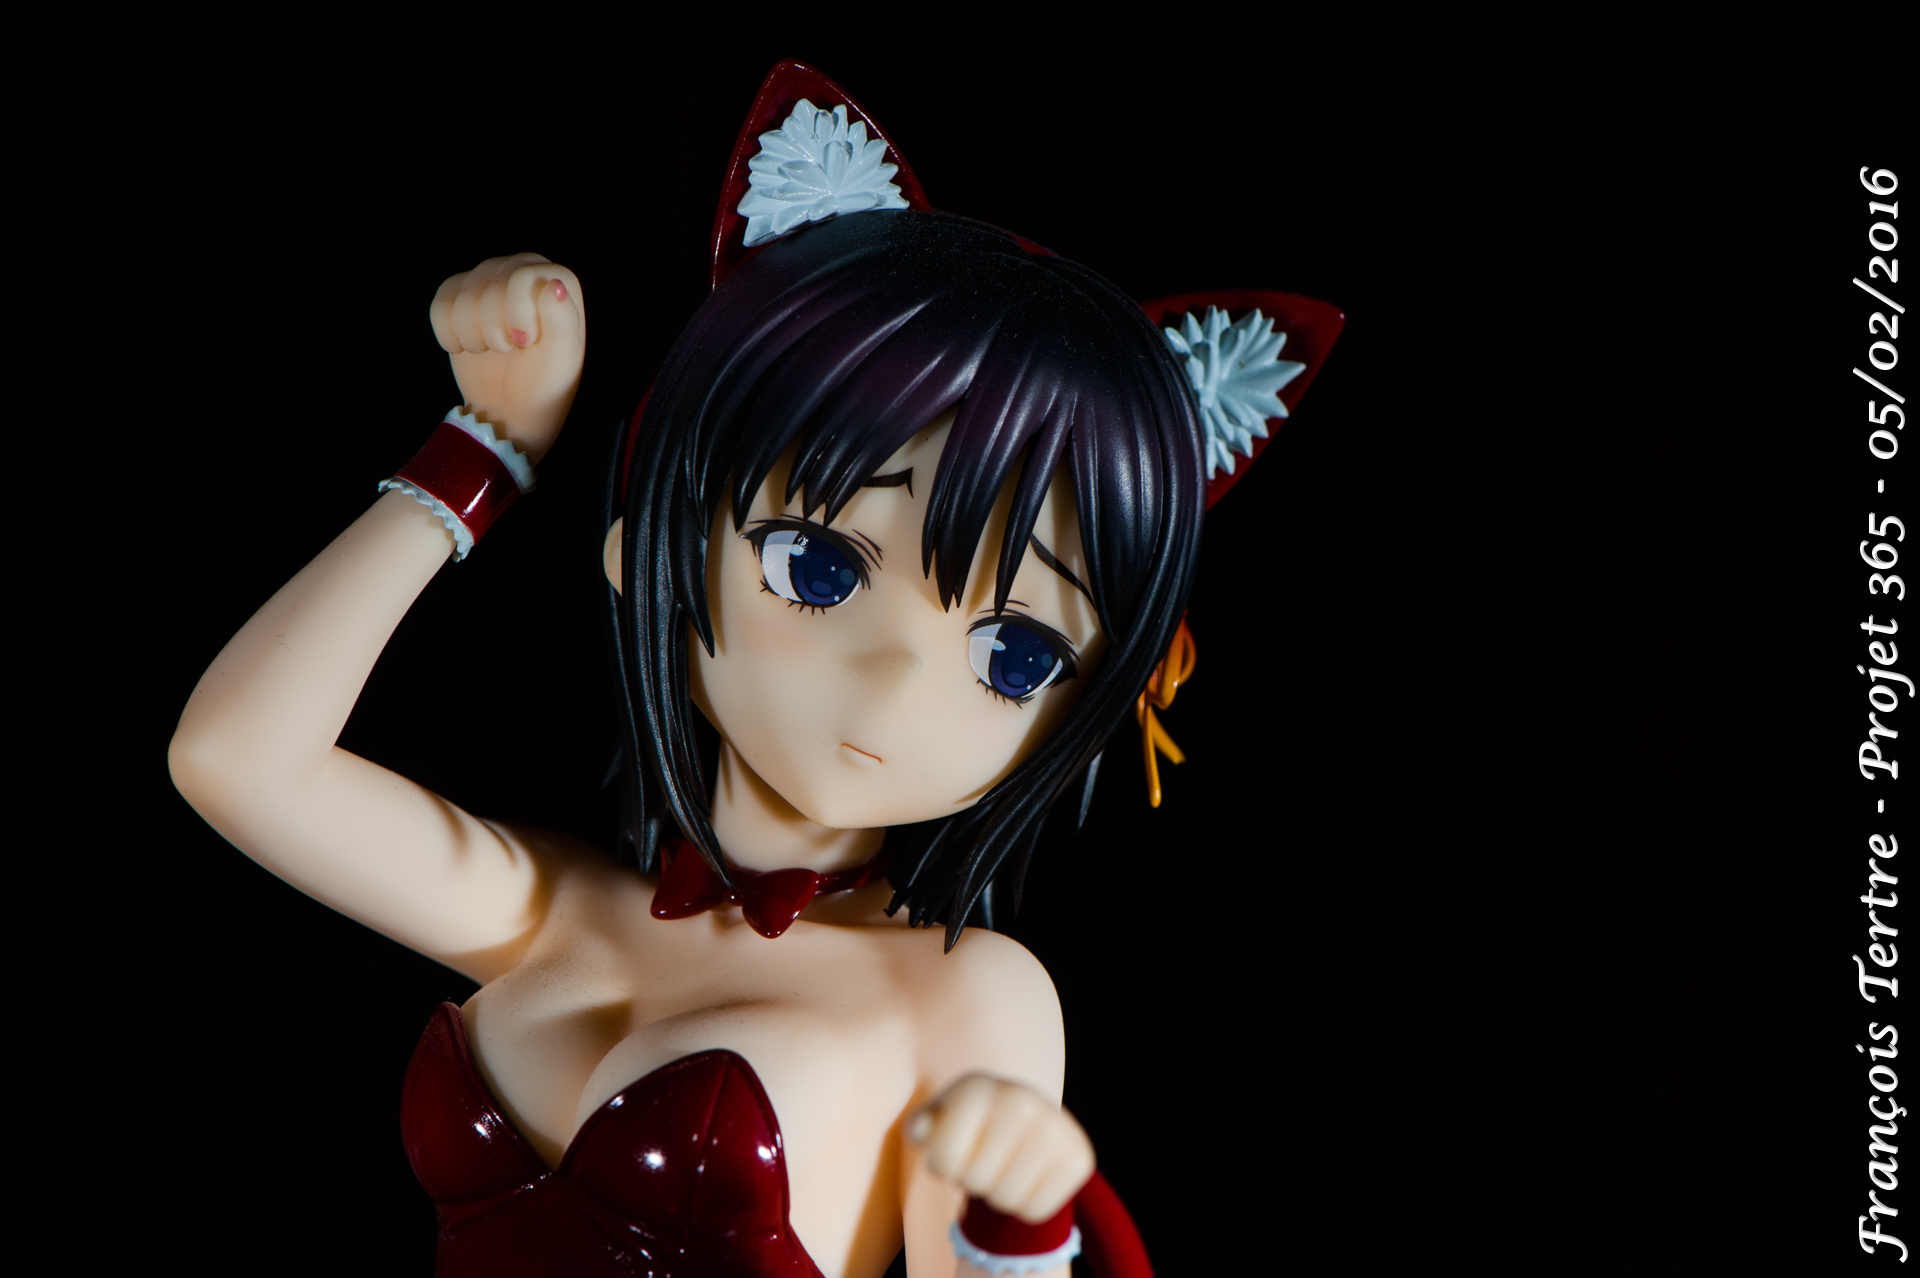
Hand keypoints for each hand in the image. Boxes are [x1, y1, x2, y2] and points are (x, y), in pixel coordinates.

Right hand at [429, 254, 583, 462]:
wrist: (511, 412)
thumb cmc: (545, 385)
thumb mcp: (562, 358)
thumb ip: (563, 319)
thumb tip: (555, 285)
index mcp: (556, 280)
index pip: (519, 276)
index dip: (517, 315)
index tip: (528, 342)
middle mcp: (523, 270)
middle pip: (487, 285)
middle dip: (495, 330)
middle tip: (514, 349)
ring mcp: (489, 280)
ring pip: (461, 296)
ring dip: (475, 337)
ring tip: (497, 350)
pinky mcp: (459, 298)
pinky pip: (440, 306)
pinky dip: (451, 336)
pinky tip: (472, 347)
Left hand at [908, 1074, 1094, 1222]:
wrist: (1024, 1123)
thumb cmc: (968, 1126)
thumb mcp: (936, 1122)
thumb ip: (920, 1127)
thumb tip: (922, 1130)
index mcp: (978, 1087)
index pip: (943, 1160)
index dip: (942, 1167)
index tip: (955, 1148)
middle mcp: (1020, 1100)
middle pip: (976, 1181)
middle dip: (973, 1180)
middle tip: (983, 1159)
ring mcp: (1055, 1128)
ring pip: (1007, 1199)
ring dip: (998, 1195)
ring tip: (1003, 1167)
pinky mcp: (1079, 1158)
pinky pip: (1036, 1211)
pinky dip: (1026, 1206)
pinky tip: (1028, 1177)